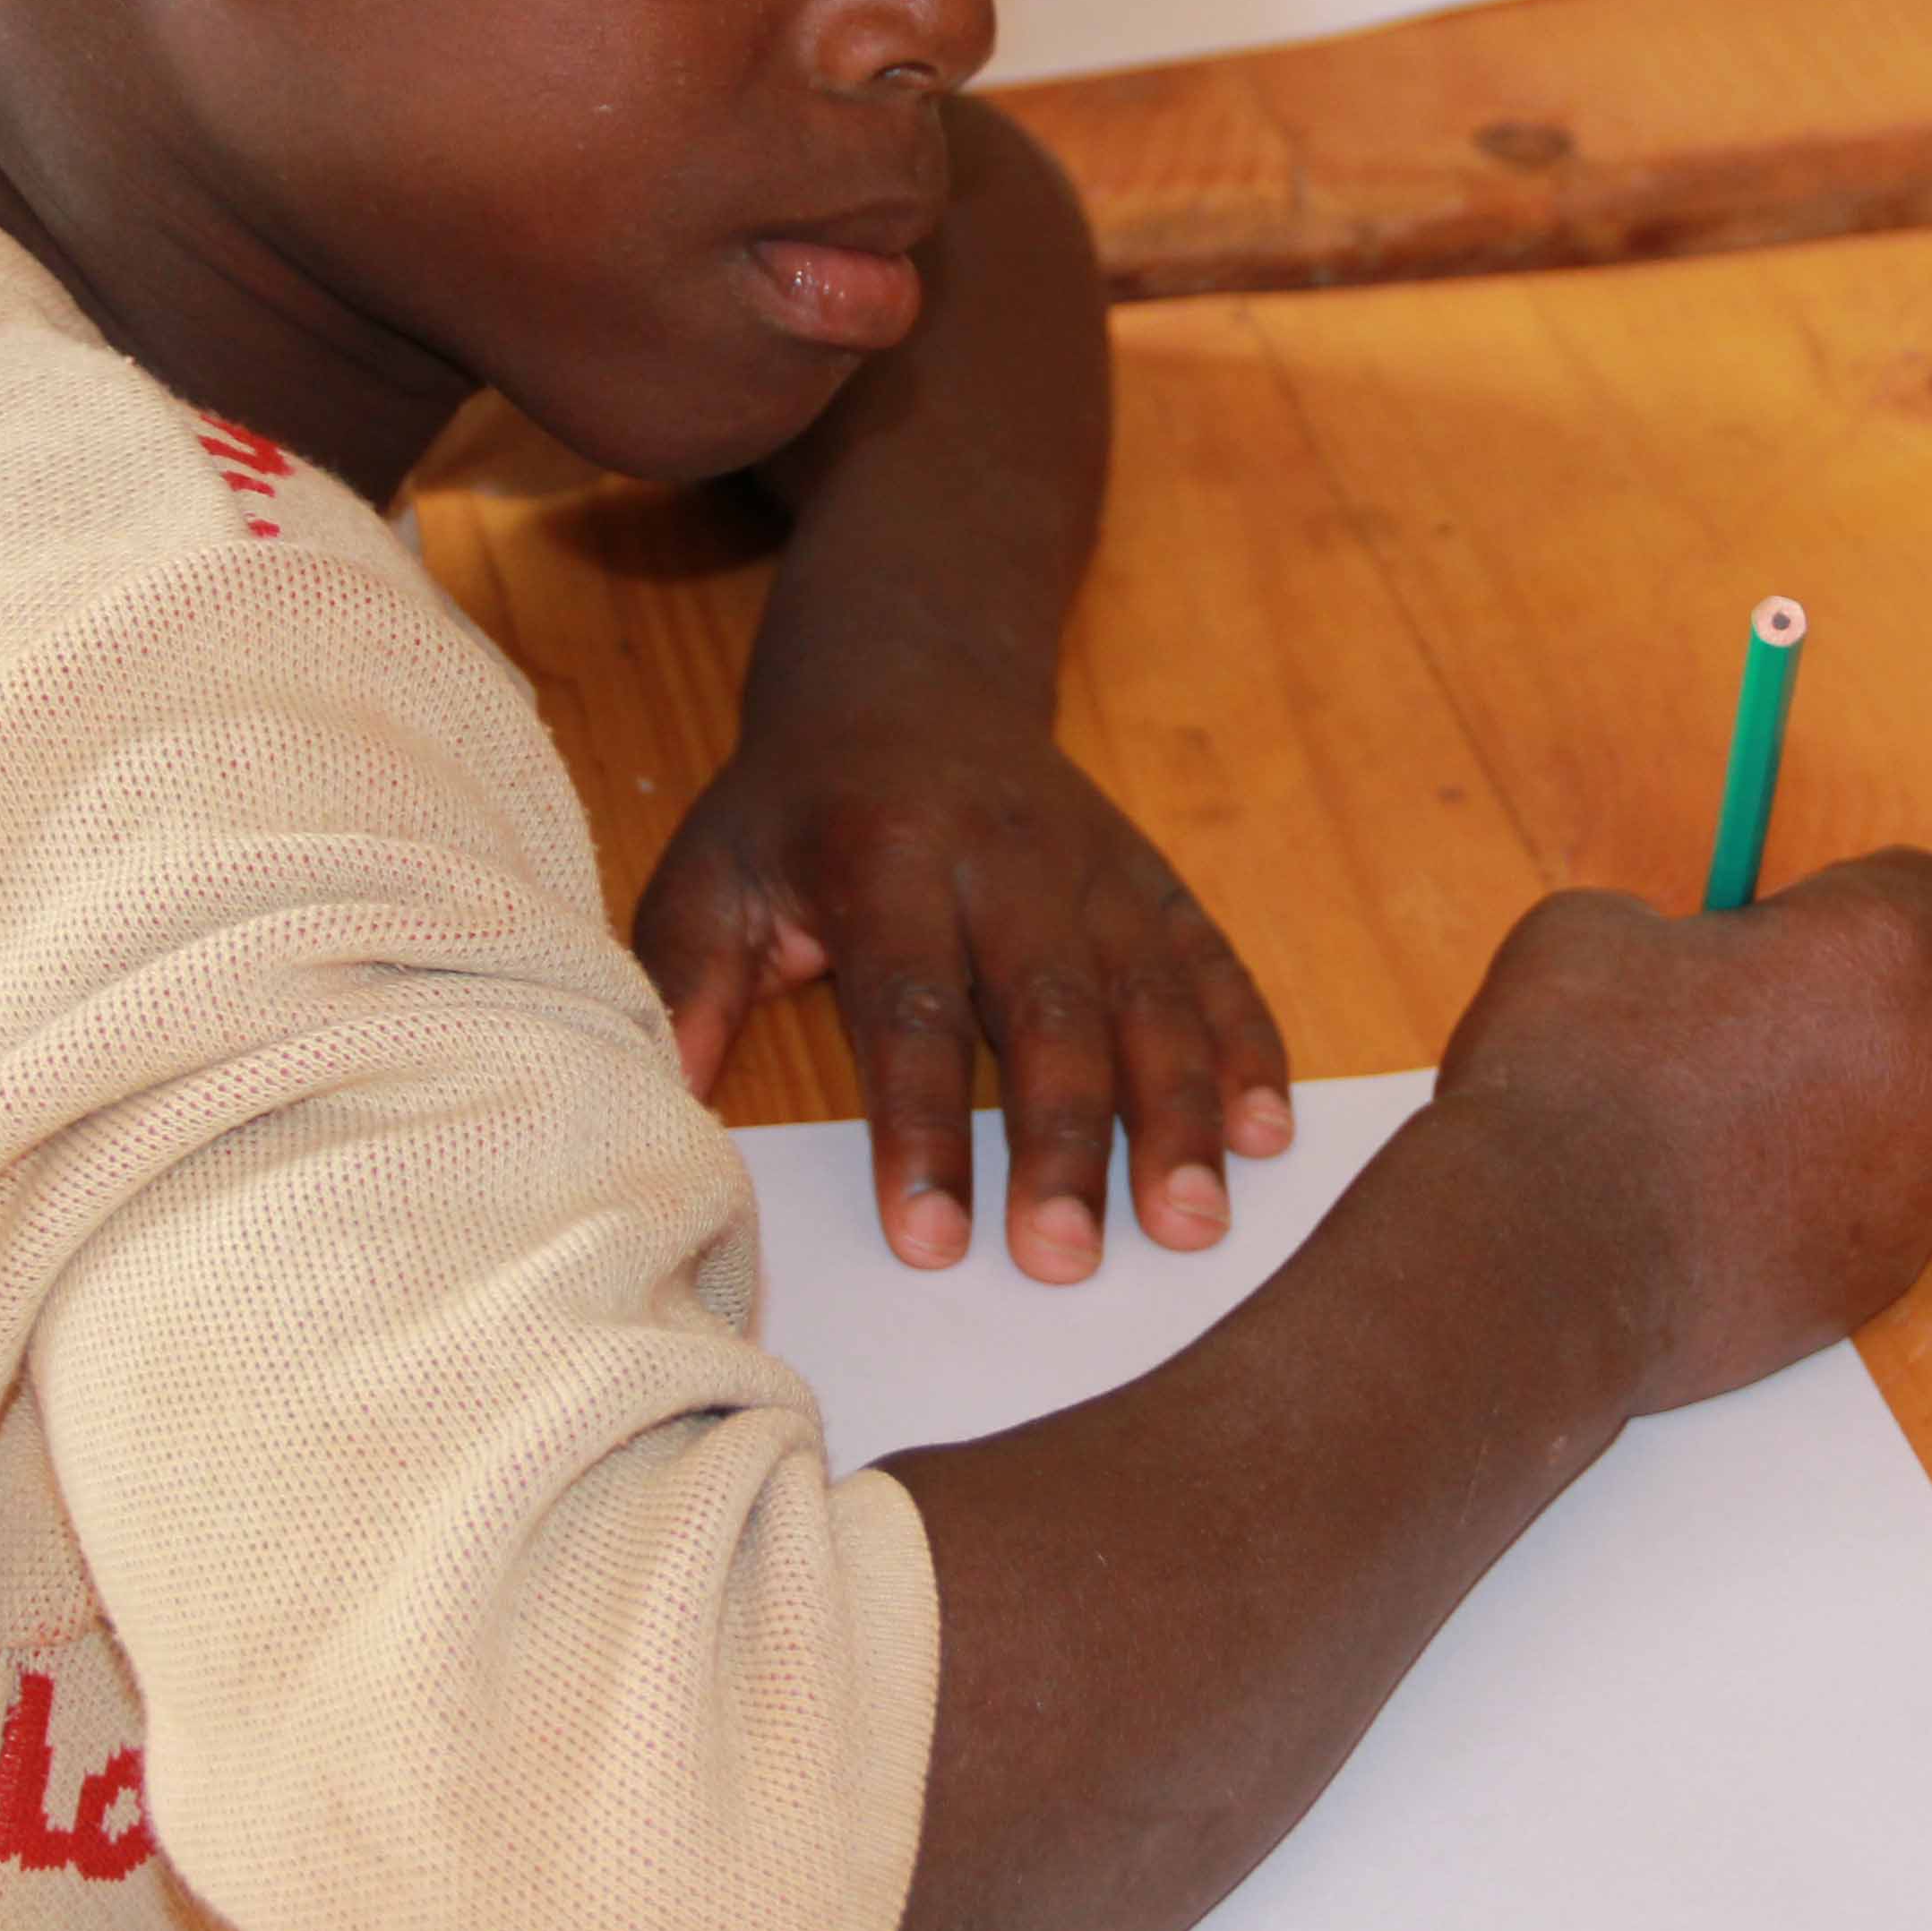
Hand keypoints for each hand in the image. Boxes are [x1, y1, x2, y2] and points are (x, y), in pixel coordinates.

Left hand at [636, 677, 1292, 1282]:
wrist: (910, 670)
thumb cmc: (797, 805)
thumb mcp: (711, 870)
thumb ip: (684, 984)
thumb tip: (661, 1110)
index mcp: (885, 858)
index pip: (908, 1007)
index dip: (922, 1126)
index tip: (931, 1241)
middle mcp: (1006, 860)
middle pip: (1047, 1011)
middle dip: (1063, 1142)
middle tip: (1068, 1260)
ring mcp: (1095, 868)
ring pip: (1148, 995)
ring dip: (1179, 1112)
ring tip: (1193, 1224)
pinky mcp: (1152, 880)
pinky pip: (1212, 964)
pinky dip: (1249, 1047)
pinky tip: (1270, 1134)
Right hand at [1431, 849, 1931, 1415]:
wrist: (1550, 1262)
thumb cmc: (1570, 1076)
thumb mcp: (1593, 932)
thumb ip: (1678, 930)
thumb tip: (1682, 953)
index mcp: (1873, 945)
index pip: (1928, 888)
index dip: (1856, 904)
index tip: (1802, 930)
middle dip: (1893, 1017)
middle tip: (1783, 1033)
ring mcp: (1925, 1175)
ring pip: (1930, 1126)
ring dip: (1867, 1117)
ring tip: (1750, 1136)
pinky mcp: (1894, 1273)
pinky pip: (1889, 1216)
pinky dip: (1838, 1206)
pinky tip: (1745, 1210)